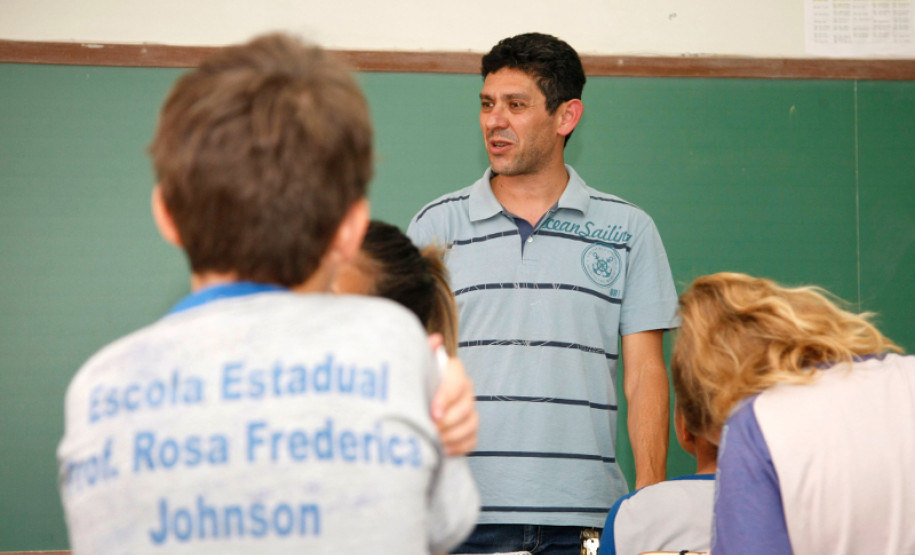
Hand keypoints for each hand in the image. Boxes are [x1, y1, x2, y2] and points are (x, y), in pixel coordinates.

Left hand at [428, 334, 477, 454]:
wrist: (417, 396)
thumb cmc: (416, 379)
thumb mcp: (417, 364)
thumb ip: (424, 353)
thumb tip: (435, 340)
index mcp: (455, 372)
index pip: (456, 384)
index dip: (445, 399)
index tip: (432, 413)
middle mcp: (467, 390)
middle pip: (465, 408)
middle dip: (446, 422)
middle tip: (428, 431)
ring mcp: (470, 410)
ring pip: (470, 425)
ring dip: (451, 436)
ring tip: (433, 441)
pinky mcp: (470, 430)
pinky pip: (471, 440)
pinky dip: (458, 447)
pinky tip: (442, 449)